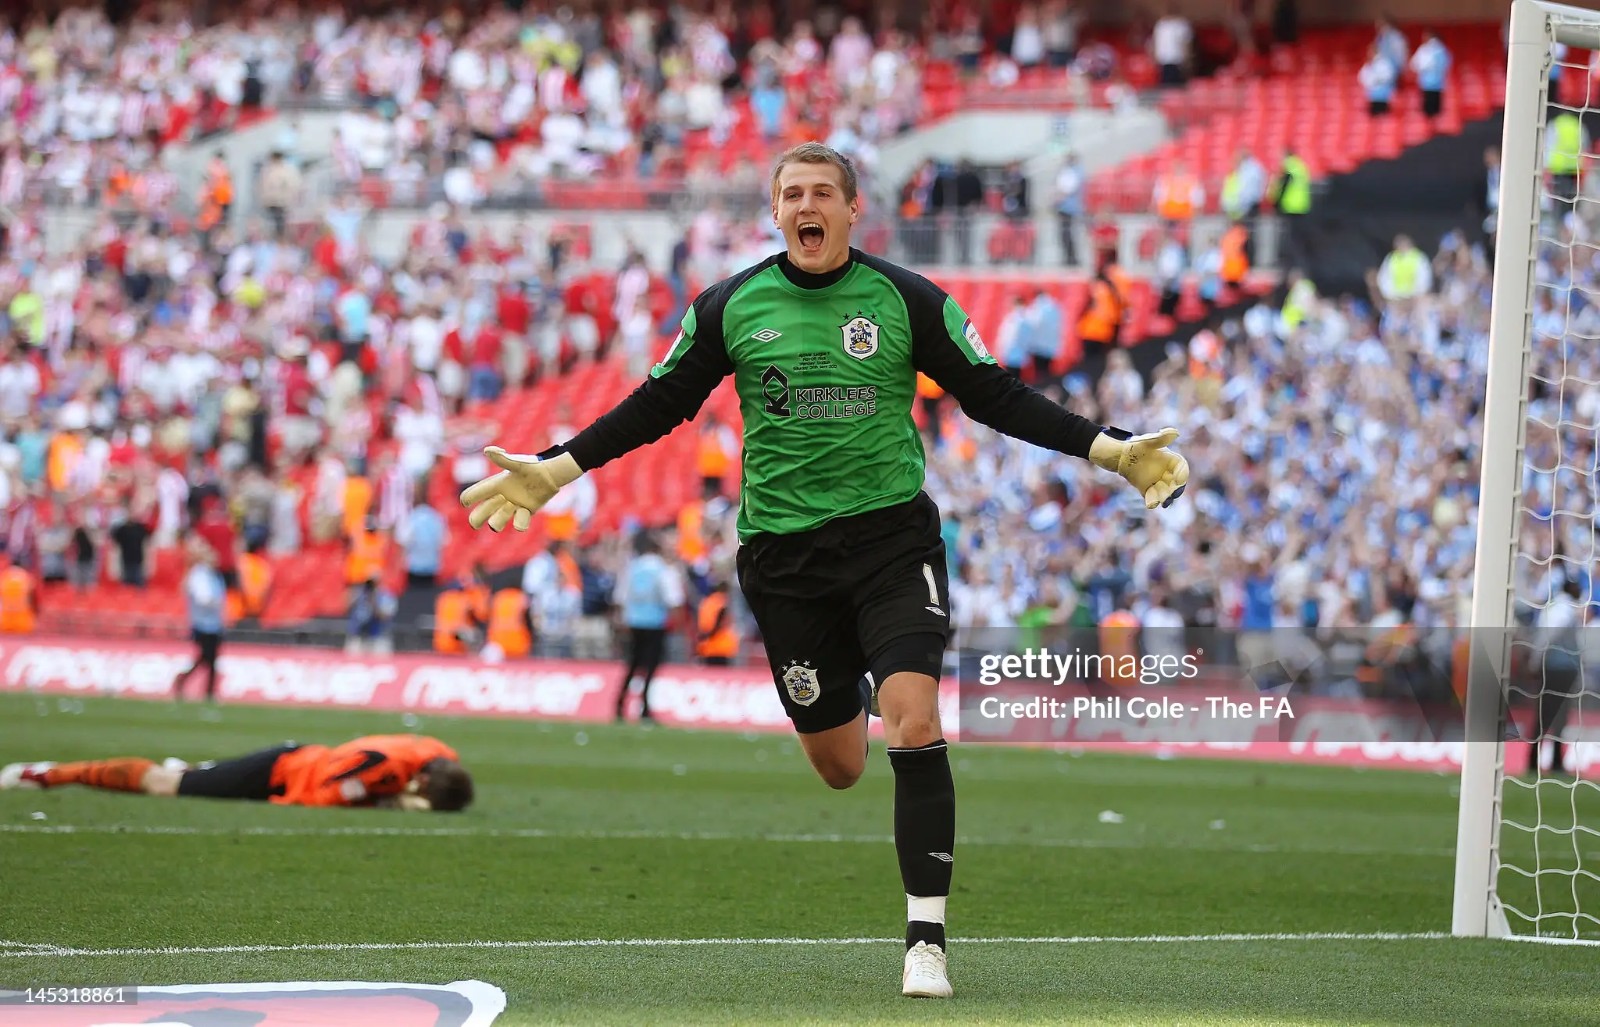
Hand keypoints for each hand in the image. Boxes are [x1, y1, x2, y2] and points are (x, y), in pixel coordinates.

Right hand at [459, 449, 582, 530]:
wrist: (551, 475)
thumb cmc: (532, 467)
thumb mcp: (517, 464)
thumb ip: (502, 459)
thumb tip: (487, 450)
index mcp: (496, 485)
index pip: (476, 493)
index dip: (468, 498)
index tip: (466, 502)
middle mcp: (502, 497)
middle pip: (482, 512)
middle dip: (476, 519)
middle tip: (475, 524)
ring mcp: (513, 506)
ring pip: (497, 521)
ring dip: (499, 519)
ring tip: (509, 507)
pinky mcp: (525, 512)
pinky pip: (519, 523)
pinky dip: (520, 522)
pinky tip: (524, 511)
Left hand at [1089, 427, 1189, 509]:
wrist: (1121, 457)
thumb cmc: (1136, 446)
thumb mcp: (1148, 441)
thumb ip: (1161, 438)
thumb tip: (1175, 432)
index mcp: (1170, 460)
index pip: (1181, 467)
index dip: (1183, 473)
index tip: (1180, 479)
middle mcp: (1167, 473)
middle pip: (1176, 483)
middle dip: (1176, 489)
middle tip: (1173, 494)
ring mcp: (1158, 482)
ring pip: (1165, 492)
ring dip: (1165, 497)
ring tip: (1163, 501)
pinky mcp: (1148, 490)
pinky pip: (1152, 497)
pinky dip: (1152, 501)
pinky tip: (1151, 504)